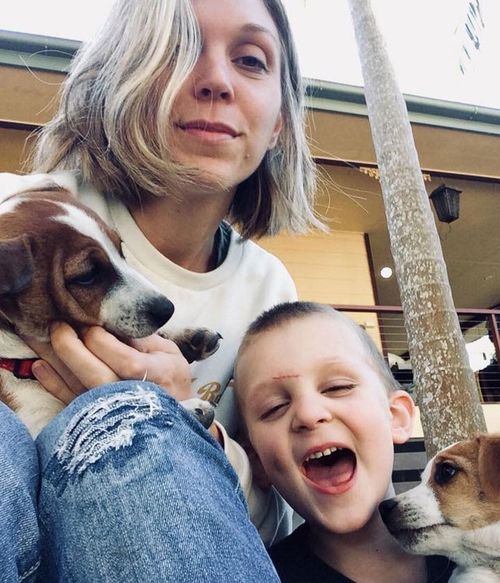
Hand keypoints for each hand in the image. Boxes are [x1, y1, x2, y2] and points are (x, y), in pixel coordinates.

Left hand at [24, 323, 192, 404]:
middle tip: (58, 325)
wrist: (172, 423)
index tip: (91, 326)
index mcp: (156, 376)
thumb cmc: (172, 382)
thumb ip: (144, 337)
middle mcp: (131, 396)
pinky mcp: (95, 420)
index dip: (100, 339)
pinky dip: (52, 384)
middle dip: (70, 346)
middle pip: (94, 374)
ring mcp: (111, 411)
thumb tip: (113, 321)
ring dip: (55, 361)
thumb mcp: (169, 354)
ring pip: (77, 387)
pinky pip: (70, 402)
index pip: (122, 358)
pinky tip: (40, 366)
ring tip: (41, 337)